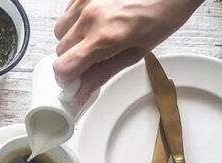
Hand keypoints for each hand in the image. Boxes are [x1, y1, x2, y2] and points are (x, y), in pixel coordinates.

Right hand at [53, 0, 202, 102]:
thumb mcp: (135, 53)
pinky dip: (76, 20)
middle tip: (91, 58)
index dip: (66, 80)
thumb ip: (101, 74)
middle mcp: (90, 17)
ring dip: (71, 39)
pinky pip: (68, 13)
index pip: (63, 68)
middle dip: (72, 59)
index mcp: (104, 38)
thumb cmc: (162, 14)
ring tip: (93, 35)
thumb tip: (80, 94)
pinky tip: (96, 20)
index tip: (74, 82)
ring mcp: (86, 0)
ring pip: (60, 32)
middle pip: (59, 52)